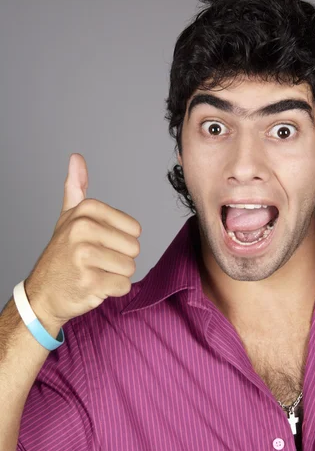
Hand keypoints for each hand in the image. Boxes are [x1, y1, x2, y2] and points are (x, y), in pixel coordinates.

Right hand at [25, 153, 140, 326]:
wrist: (43, 293)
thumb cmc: (61, 255)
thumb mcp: (67, 218)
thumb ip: (75, 188)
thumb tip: (76, 157)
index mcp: (85, 211)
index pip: (134, 229)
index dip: (121, 241)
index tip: (98, 245)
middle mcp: (83, 229)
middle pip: (134, 248)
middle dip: (120, 260)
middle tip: (96, 263)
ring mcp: (85, 256)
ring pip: (130, 267)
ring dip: (116, 275)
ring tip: (94, 273)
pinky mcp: (90, 281)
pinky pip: (123, 286)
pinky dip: (112, 291)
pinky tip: (93, 286)